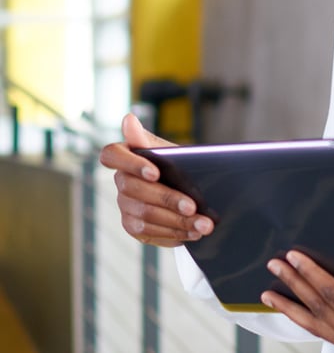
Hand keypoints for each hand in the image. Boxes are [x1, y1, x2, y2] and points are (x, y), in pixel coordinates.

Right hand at [99, 112, 214, 246]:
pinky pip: (149, 233)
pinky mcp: (133, 226)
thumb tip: (128, 119)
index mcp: (126, 156)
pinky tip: (193, 233)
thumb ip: (150, 141)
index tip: (155, 172)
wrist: (191, 193)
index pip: (111, 155)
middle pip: (135, 190)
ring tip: (203, 225)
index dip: (131, 164)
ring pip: (144, 215)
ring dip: (176, 222)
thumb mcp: (172, 153)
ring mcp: (124, 205)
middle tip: (194, 208)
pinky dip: (174, 234)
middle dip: (168, 200)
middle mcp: (121, 181)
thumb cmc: (179, 167)